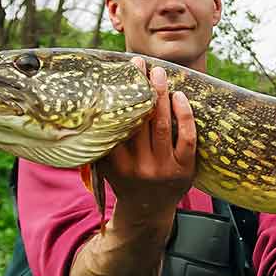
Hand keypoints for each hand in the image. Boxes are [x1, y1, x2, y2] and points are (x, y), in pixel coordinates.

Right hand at [100, 58, 196, 228]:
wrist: (147, 212)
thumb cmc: (125, 180)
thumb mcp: (106, 165)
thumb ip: (101, 141)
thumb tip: (88, 103)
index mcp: (115, 164)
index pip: (115, 125)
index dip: (116, 99)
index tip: (114, 76)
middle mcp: (139, 166)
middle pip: (139, 120)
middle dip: (140, 88)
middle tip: (138, 63)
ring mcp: (163, 168)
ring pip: (162, 125)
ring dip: (161, 95)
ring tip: (158, 73)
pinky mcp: (184, 169)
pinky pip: (186, 138)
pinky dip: (184, 115)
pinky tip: (179, 96)